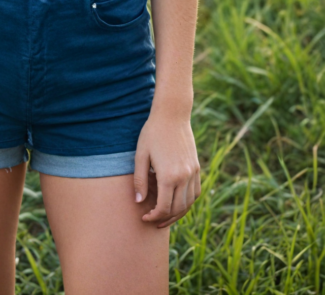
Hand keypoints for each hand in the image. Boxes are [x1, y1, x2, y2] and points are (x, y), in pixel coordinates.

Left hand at [133, 107, 200, 227]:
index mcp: (168, 176)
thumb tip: (138, 202)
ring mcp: (193, 172)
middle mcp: (184, 177)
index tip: (144, 217)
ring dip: (177, 213)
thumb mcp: (140, 155)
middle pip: (177, 209)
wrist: (172, 114)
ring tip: (165, 216)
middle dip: (165, 218)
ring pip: (189, 203)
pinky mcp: (197, 167)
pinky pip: (195, 192)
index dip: (153, 216)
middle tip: (153, 220)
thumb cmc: (152, 133)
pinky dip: (188, 202)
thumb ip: (140, 180)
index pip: (163, 208)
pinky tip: (178, 202)